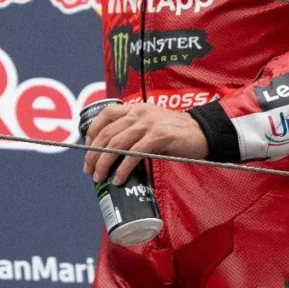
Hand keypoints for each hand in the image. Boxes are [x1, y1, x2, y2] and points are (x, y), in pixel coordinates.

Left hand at [83, 103, 207, 185]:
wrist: (201, 132)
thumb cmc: (175, 132)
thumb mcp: (151, 124)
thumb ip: (134, 131)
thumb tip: (112, 154)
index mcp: (135, 108)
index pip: (105, 115)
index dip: (92, 131)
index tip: (87, 148)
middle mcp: (139, 113)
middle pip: (107, 133)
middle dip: (94, 153)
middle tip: (89, 170)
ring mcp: (148, 124)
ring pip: (117, 144)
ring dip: (104, 162)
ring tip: (99, 177)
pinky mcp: (159, 137)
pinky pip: (134, 154)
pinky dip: (123, 168)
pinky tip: (118, 179)